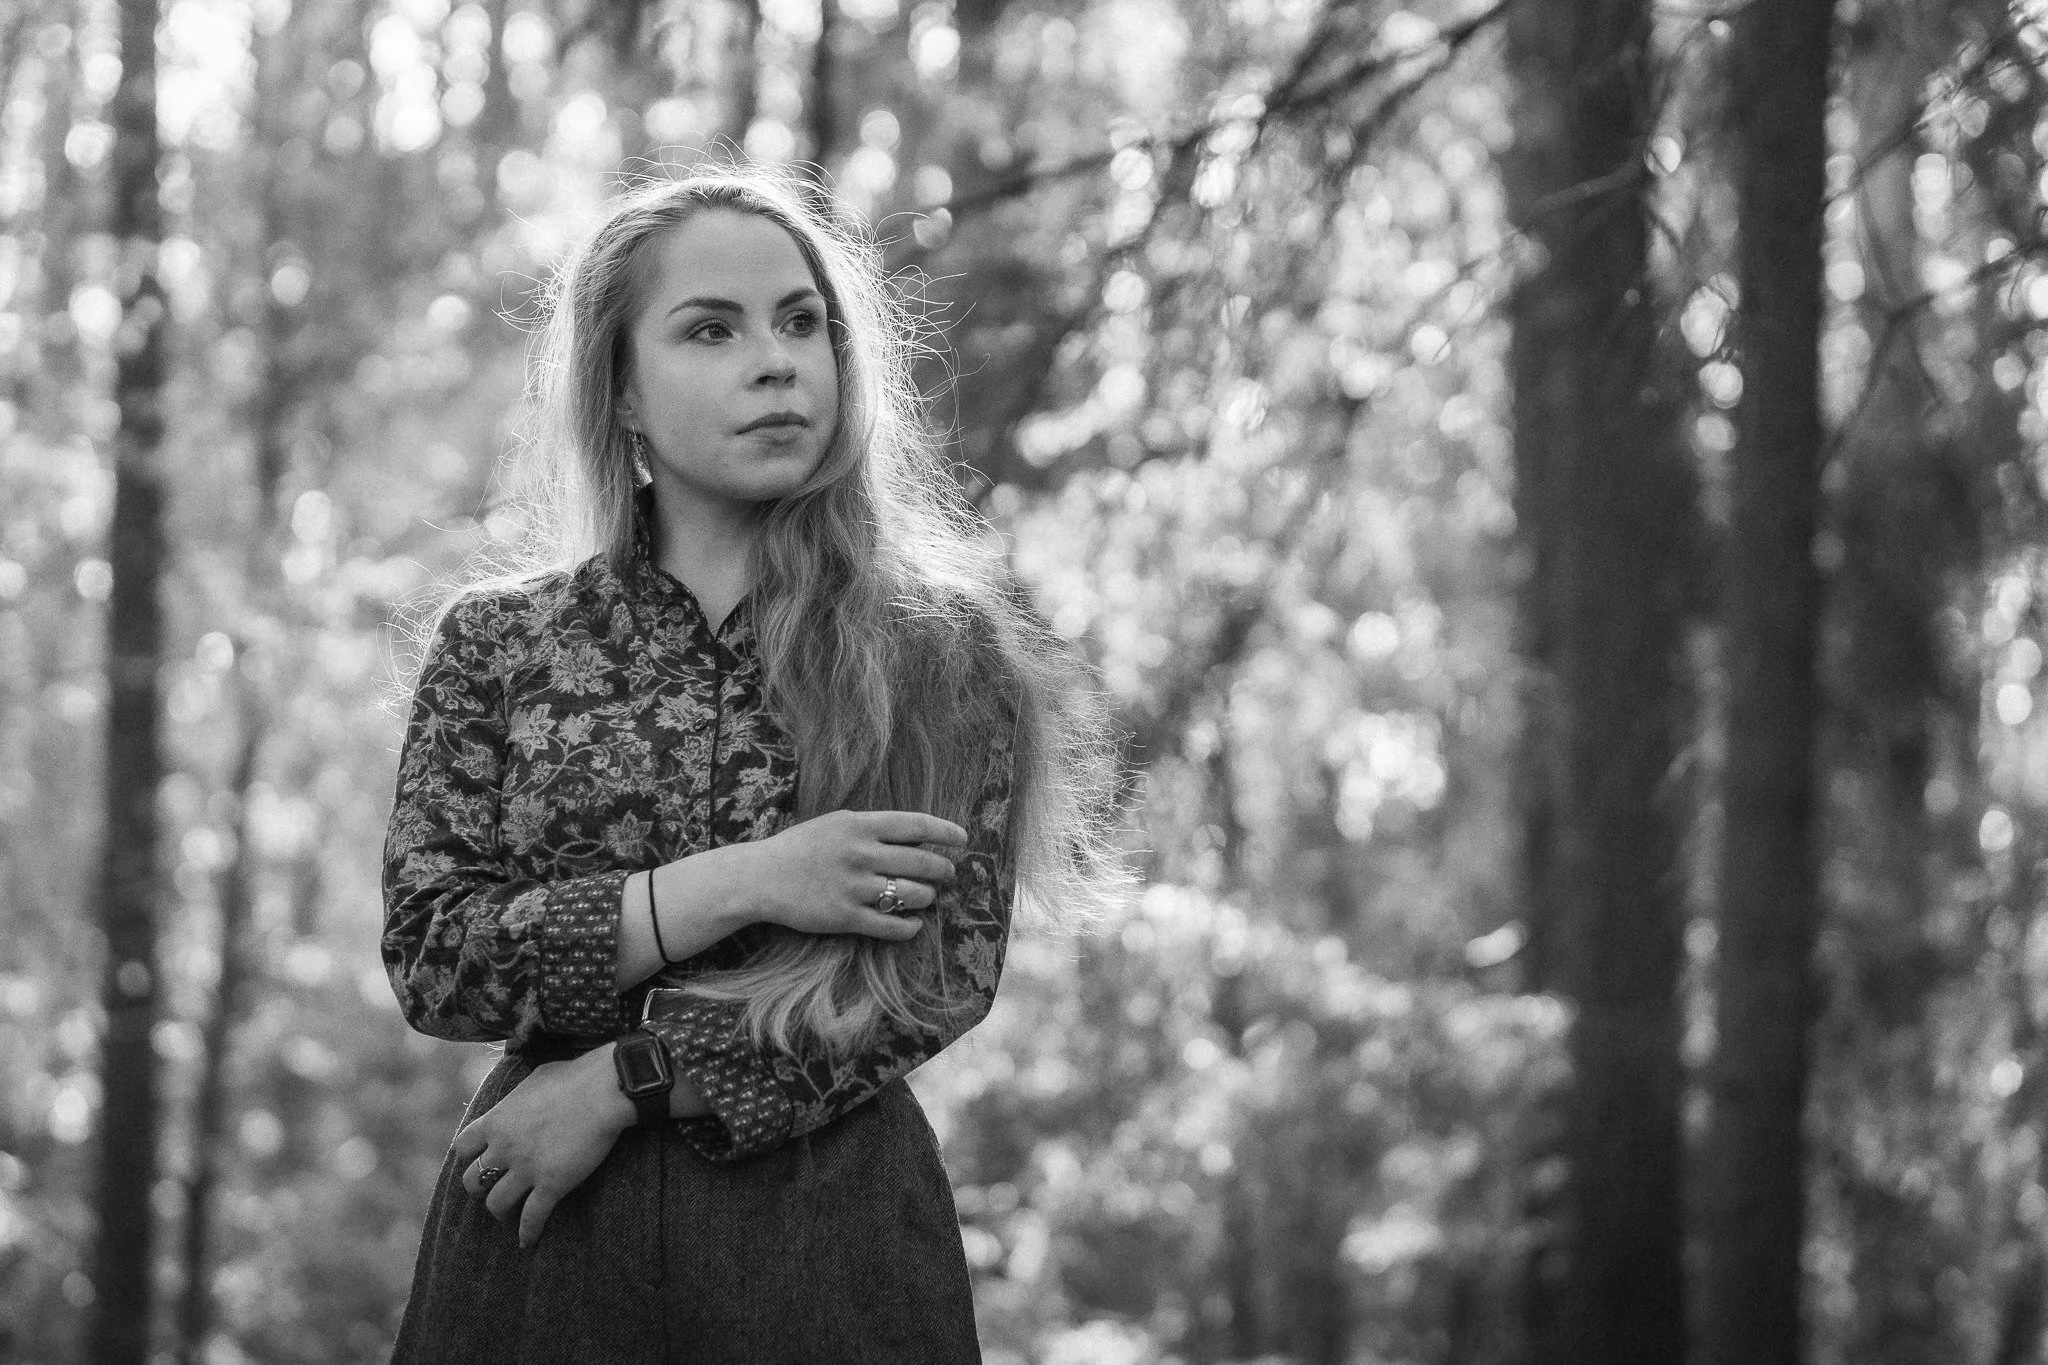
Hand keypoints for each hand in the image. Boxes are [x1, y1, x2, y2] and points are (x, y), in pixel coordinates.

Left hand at [452, 1046, 635, 1249]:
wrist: (604, 1091)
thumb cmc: (575, 1077)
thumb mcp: (535, 1078)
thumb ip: (519, 1096)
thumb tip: (520, 1097)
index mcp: (497, 1120)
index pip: (462, 1147)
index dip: (469, 1157)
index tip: (479, 1160)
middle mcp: (504, 1147)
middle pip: (472, 1181)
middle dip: (480, 1187)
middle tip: (494, 1187)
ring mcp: (526, 1169)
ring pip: (496, 1203)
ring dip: (500, 1211)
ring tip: (509, 1214)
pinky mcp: (551, 1185)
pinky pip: (532, 1218)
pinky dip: (528, 1233)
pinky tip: (528, 1241)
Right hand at [732, 810, 967, 939]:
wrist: (760, 877)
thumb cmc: (802, 847)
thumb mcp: (837, 823)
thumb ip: (874, 828)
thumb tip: (918, 839)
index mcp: (859, 824)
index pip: (917, 825)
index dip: (946, 832)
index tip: (963, 839)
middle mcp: (860, 853)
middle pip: (923, 863)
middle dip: (943, 870)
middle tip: (948, 873)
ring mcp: (853, 887)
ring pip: (913, 895)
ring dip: (927, 897)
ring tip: (926, 896)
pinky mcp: (845, 917)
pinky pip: (892, 926)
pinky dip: (910, 927)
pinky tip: (913, 924)